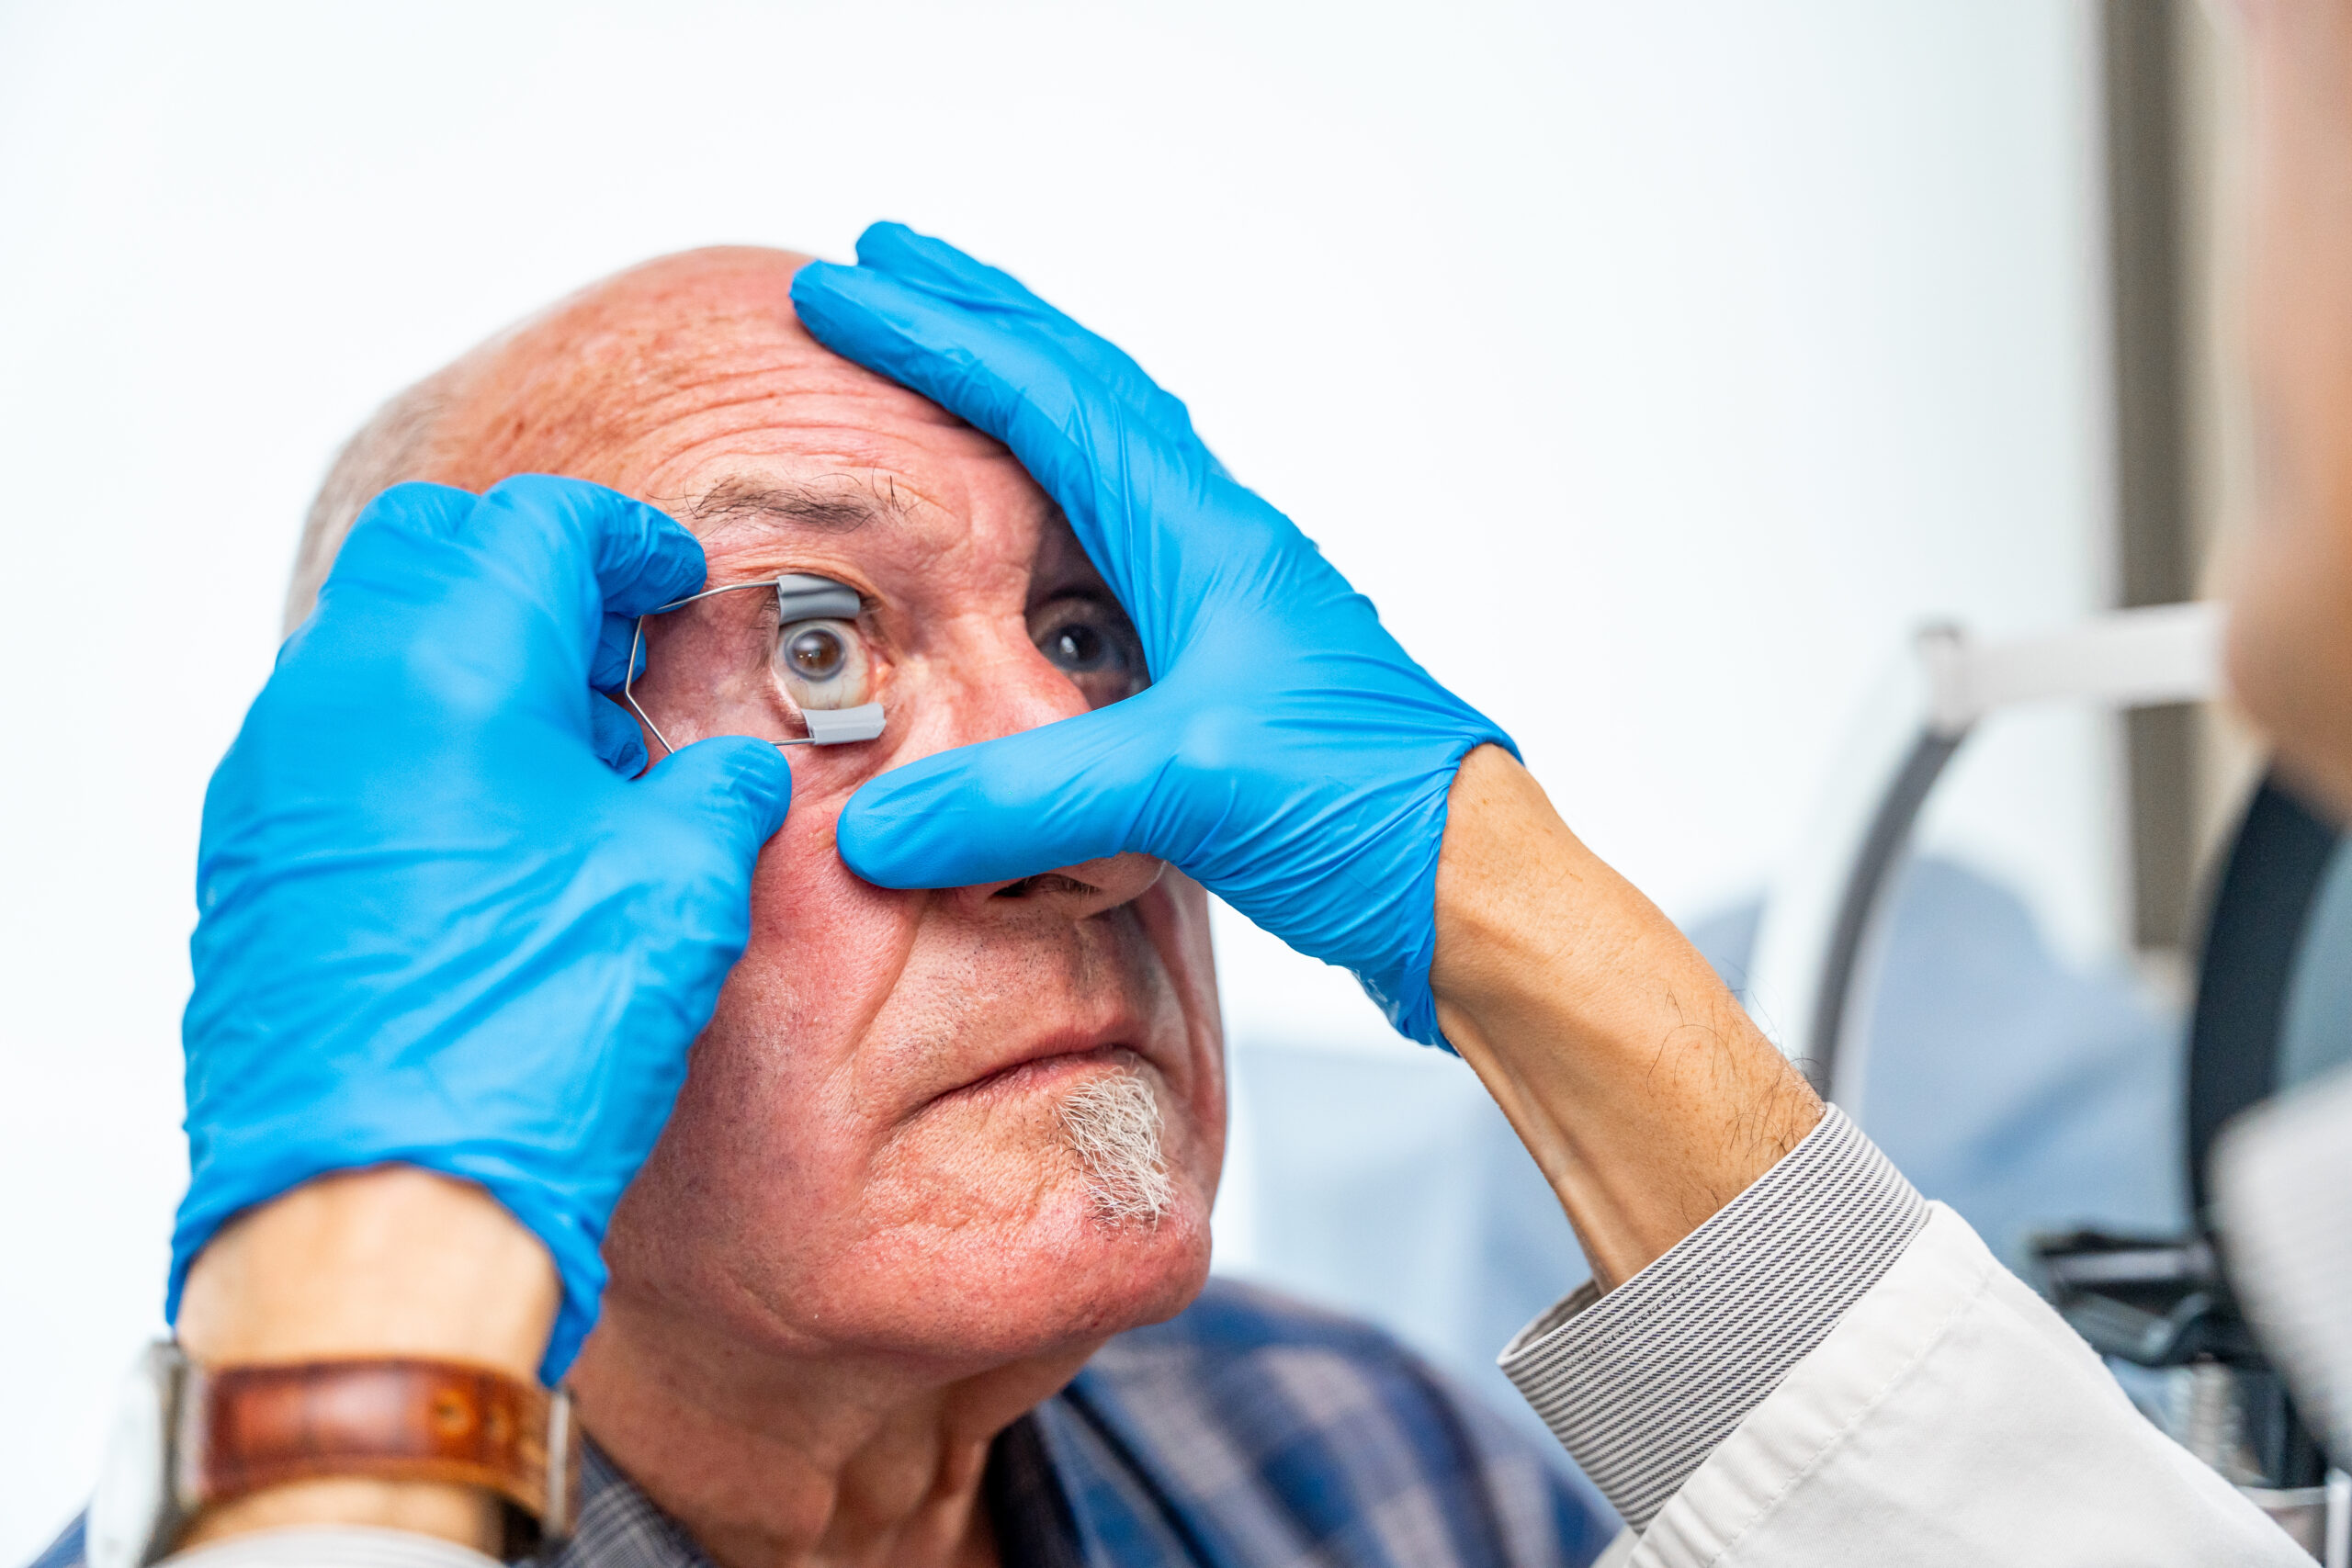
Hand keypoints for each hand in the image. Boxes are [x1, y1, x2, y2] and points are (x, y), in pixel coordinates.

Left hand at [174, 476, 791, 1379]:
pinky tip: (503, 830)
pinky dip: (420, 734)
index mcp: (444, 673)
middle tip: (618, 646)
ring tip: (576, 756)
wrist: (380, 1213)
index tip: (668, 576)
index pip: (537, 525)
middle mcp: (334, 702)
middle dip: (536, 574)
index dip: (626, 540)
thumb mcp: (677, 891)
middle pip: (435, 550)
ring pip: (375, 642)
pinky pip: (335, 738)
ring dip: (478, 656)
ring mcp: (277, 780)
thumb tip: (728, 774)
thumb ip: (714, 794)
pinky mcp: (254, 858)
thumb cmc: (515, 1052)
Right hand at [791, 224, 1511, 1044]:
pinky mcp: (1232, 679)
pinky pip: (1125, 550)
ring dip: (1027, 390)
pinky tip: (1037, 540)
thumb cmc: (1371, 812)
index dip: (938, 336)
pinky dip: (1061, 505)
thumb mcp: (1183, 791)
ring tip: (953, 358)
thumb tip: (875, 827)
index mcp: (1208, 540)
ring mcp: (1233, 609)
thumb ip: (1023, 800)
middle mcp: (1223, 551)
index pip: (1050, 400)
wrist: (1476, 894)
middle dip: (980, 317)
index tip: (845, 285)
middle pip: (1086, 391)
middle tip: (889, 261)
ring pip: (1112, 457)